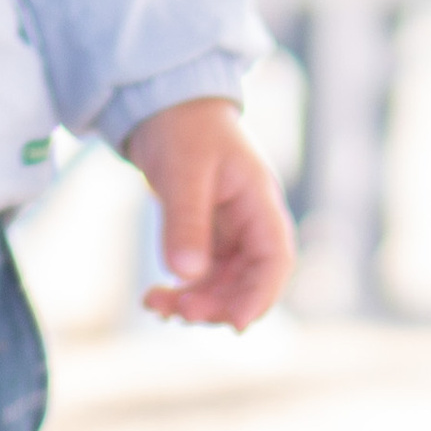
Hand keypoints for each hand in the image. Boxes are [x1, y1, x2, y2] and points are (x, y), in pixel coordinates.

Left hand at [124, 98, 294, 330]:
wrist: (164, 106)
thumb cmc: (183, 127)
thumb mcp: (184, 171)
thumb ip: (186, 221)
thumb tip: (186, 275)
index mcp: (259, 202)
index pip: (276, 259)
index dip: (261, 295)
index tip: (236, 324)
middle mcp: (251, 224)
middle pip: (250, 283)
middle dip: (219, 305)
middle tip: (181, 312)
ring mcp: (230, 236)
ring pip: (223, 288)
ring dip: (195, 304)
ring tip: (157, 305)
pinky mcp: (207, 241)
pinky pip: (201, 280)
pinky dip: (180, 294)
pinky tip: (154, 298)